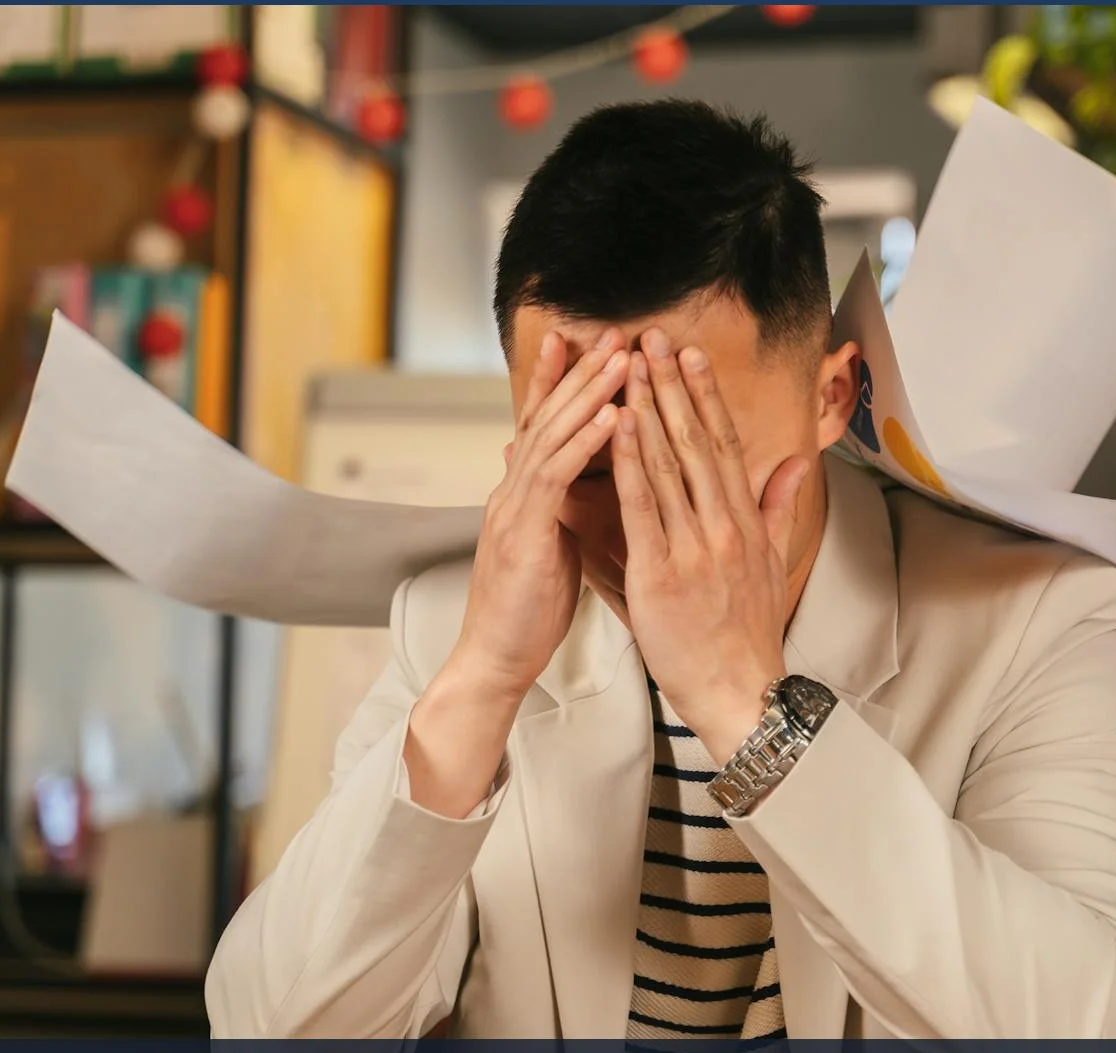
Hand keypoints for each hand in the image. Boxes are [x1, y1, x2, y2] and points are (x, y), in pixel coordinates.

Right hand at [404, 329, 625, 818]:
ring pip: (552, 434)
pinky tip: (614, 416)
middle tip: (610, 329)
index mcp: (522, 495)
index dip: (561, 381)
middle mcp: (512, 490)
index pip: (544, 425)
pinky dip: (585, 442)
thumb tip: (584, 490)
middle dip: (578, 369)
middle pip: (547, 415)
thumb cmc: (528, 613)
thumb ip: (562, 512)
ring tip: (622, 356)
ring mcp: (514, 507)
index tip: (586, 342)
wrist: (493, 659)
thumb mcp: (551, 549)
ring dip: (588, 391)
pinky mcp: (523, 532)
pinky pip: (557, 476)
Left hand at [610, 330, 805, 759]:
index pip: (723, 444)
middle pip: (697, 440)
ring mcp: (695, 547)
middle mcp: (724, 526)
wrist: (740, 689)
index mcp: (745, 522)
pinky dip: (630, 462)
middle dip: (674, 385)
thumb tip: (794, 465)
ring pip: (669, 463)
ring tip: (631, 365)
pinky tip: (618, 426)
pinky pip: (643, 507)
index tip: (690, 355)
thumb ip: (779, 509)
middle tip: (654, 337)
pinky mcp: (662, 572)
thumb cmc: (749, 633)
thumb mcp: (774, 564)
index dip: (706, 396)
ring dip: (649, 408)